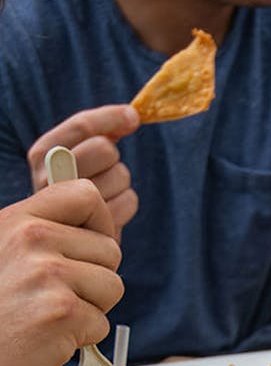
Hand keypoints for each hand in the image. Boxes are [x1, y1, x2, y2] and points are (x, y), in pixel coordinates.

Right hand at [0, 180, 123, 365]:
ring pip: (113, 286)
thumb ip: (41, 232)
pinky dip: (80, 336)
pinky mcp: (63, 313)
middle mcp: (33, 240)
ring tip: (46, 316)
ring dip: (89, 308)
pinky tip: (44, 337)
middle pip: (110, 249)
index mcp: (19, 219)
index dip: (100, 222)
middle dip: (93, 278)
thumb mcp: (1, 251)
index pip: (87, 195)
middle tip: (52, 296)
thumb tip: (94, 224)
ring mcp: (49, 275)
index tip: (89, 244)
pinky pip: (101, 322)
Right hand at [27, 105, 140, 233]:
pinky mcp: (91, 228)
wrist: (62, 250)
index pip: (79, 127)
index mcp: (42, 157)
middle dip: (114, 160)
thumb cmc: (74, 202)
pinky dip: (126, 207)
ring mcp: (69, 204)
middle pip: (105, 149)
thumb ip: (95, 139)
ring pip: (121, 174)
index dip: (109, 118)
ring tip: (101, 202)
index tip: (133, 117)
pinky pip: (129, 200)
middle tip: (103, 177)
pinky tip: (108, 218)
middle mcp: (48, 178)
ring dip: (120, 186)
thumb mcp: (77, 166)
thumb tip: (130, 115)